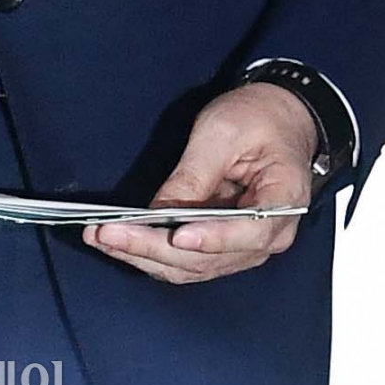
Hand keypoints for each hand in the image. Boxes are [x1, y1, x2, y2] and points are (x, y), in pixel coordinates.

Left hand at [83, 85, 312, 283]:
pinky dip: (153, 252)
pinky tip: (121, 240)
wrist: (279, 119)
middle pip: (208, 258)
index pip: (247, 232)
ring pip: (192, 267)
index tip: (175, 235)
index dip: (210, 238)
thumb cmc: (258, 118)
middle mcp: (268, 237)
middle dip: (153, 248)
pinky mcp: (223, 246)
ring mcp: (245, 247)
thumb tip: (158, 211)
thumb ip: (195, 174)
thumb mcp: (224, 132)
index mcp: (283, 202)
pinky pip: (188, 259)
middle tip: (107, 233)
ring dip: (144, 255)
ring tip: (100, 237)